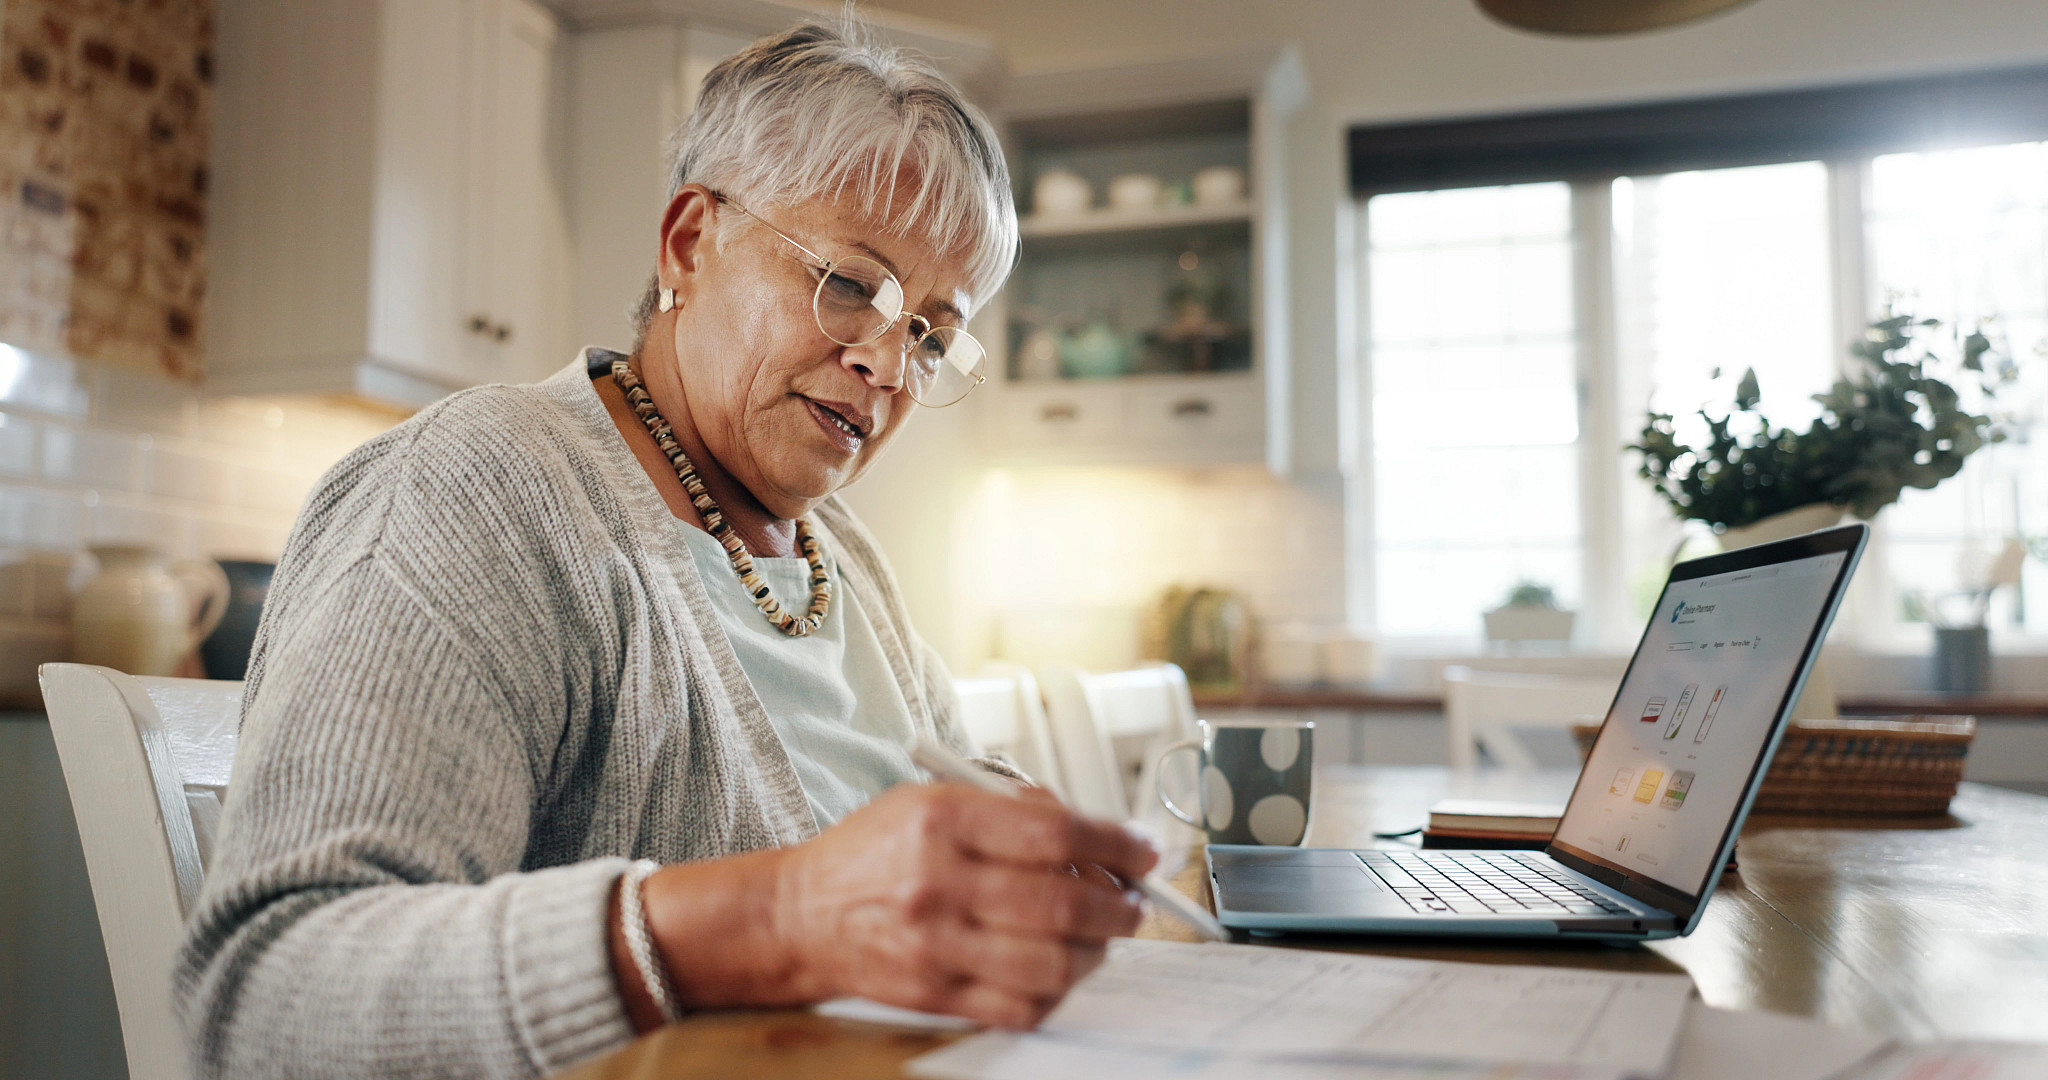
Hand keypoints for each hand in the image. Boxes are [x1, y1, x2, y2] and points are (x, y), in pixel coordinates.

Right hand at [771, 782, 1157, 1027]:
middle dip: (1118, 905)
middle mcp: (939, 883)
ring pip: (1052, 962)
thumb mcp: (932, 799)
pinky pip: (1022, 1006)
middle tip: (1133, 902)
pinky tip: (1060, 969)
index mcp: (942, 821)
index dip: (1115, 842)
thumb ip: (1011, 809)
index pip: (1054, 831)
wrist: (802, 914)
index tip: (1143, 850)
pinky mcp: (936, 994)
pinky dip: (1058, 991)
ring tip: (1100, 937)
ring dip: (1097, 952)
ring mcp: (936, 945)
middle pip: (1062, 902)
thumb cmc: (876, 851)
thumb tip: (1094, 833)